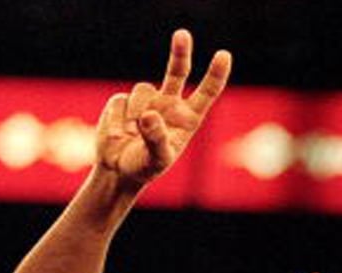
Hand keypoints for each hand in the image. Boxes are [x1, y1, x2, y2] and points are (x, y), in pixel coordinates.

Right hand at [95, 29, 231, 187]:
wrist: (118, 170)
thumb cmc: (146, 167)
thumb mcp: (157, 159)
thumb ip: (156, 138)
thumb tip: (150, 115)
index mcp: (188, 118)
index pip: (207, 92)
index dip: (215, 74)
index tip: (224, 55)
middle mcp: (170, 105)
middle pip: (177, 71)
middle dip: (179, 52)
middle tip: (182, 34)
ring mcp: (148, 101)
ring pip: (142, 90)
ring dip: (136, 113)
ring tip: (132, 133)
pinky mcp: (124, 101)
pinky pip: (121, 101)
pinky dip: (118, 118)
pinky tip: (120, 132)